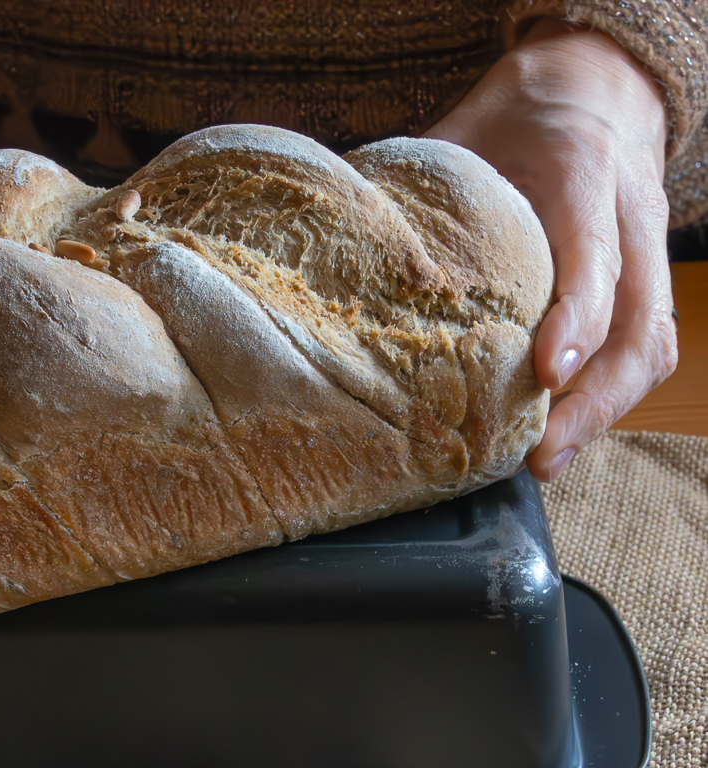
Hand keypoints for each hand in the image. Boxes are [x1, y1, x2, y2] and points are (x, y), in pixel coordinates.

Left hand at [426, 18, 674, 480]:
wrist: (595, 82)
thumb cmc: (517, 115)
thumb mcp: (462, 135)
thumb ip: (416, 191)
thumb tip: (341, 246)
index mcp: (583, 175)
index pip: (594, 260)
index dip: (575, 322)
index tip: (542, 375)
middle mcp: (632, 218)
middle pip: (641, 325)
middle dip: (595, 400)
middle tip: (539, 452)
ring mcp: (649, 251)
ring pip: (654, 344)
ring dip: (605, 411)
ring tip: (547, 459)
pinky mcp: (649, 279)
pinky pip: (648, 345)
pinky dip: (610, 395)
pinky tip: (563, 430)